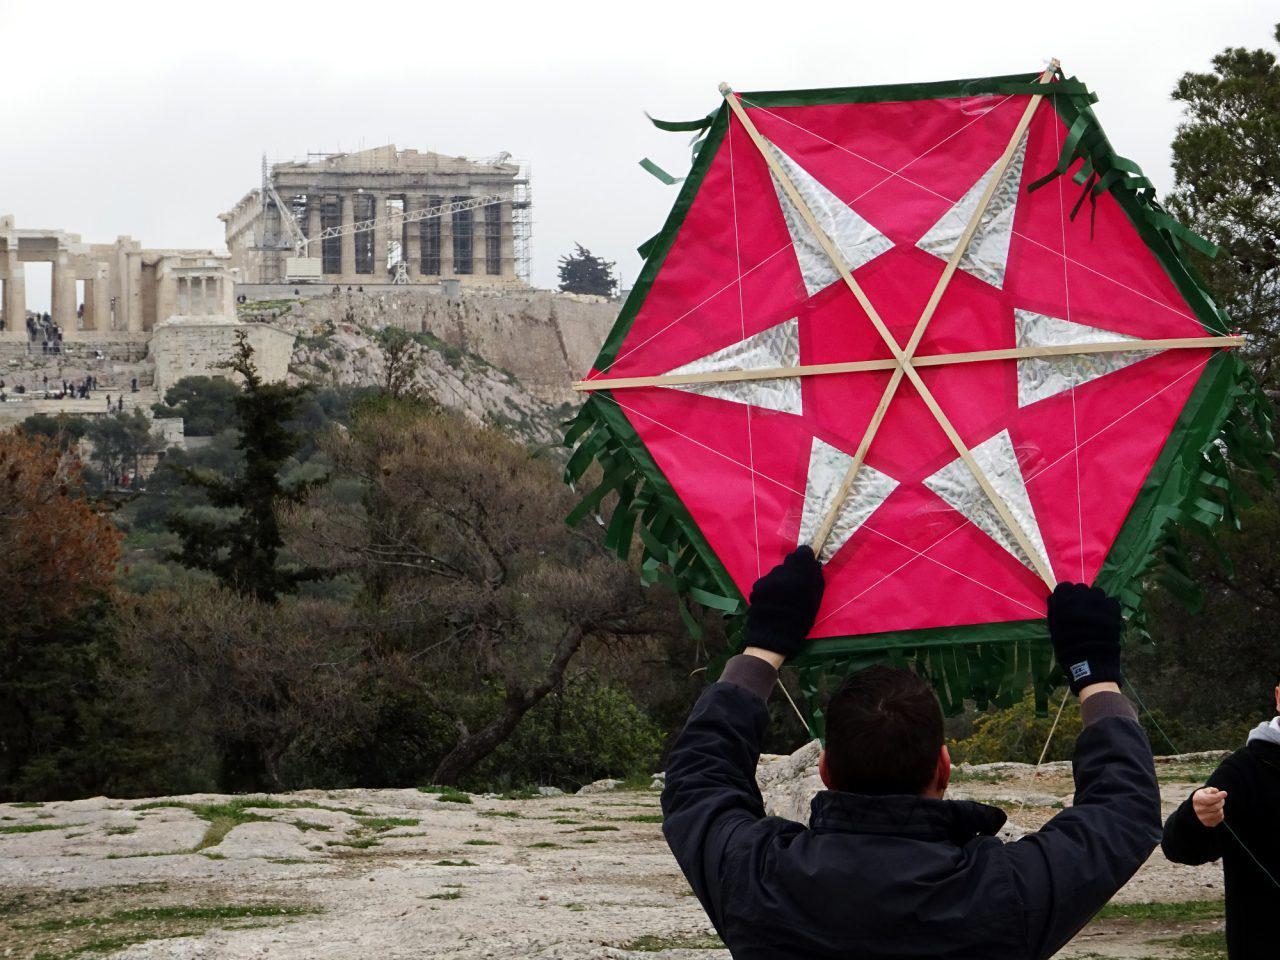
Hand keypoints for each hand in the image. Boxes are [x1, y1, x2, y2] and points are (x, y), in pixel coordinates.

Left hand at [743, 546, 824, 660]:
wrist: (775, 632)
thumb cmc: (801, 618)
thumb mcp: (815, 599)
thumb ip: (815, 579)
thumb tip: (814, 565)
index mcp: (801, 573)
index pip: (803, 552)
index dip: (805, 558)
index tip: (806, 567)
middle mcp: (784, 570)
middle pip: (790, 561)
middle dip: (793, 570)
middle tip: (795, 585)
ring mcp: (769, 577)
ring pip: (778, 572)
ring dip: (781, 579)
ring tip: (782, 597)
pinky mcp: (757, 585)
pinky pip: (767, 581)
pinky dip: (770, 588)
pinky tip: (772, 601)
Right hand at [1047, 582, 1122, 695]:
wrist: (1091, 661)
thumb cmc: (1067, 646)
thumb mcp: (1054, 627)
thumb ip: (1055, 609)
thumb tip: (1056, 598)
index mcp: (1065, 601)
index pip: (1064, 587)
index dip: (1065, 595)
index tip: (1067, 604)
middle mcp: (1082, 597)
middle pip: (1081, 588)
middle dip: (1080, 598)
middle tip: (1081, 612)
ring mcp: (1100, 601)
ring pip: (1097, 593)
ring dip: (1095, 602)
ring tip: (1095, 616)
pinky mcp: (1113, 608)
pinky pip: (1110, 601)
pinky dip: (1108, 608)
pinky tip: (1105, 619)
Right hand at [1192, 786, 1226, 827]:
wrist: (1197, 807)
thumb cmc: (1203, 797)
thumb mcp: (1205, 791)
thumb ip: (1211, 790)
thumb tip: (1217, 792)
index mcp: (1197, 799)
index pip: (1210, 799)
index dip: (1219, 796)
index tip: (1224, 793)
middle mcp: (1198, 809)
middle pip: (1216, 806)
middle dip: (1221, 801)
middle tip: (1221, 799)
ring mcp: (1202, 817)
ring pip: (1219, 813)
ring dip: (1221, 808)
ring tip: (1218, 805)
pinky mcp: (1208, 823)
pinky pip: (1220, 818)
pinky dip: (1221, 813)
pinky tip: (1217, 811)